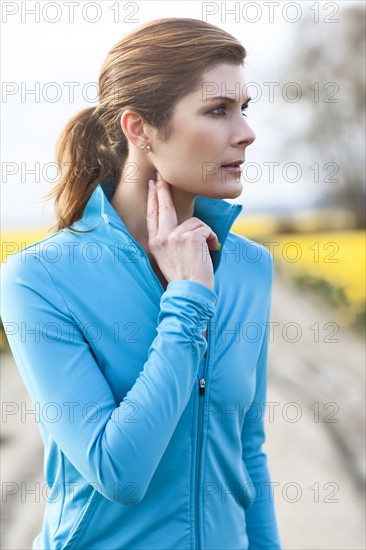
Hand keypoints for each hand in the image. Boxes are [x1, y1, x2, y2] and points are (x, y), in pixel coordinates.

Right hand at [146, 172, 218, 290]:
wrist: (190, 292)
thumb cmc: (184, 278)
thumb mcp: (169, 257)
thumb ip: (170, 239)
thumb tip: (181, 224)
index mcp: (155, 243)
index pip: (152, 216)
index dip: (153, 199)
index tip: (153, 185)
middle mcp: (162, 238)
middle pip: (164, 207)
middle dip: (163, 190)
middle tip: (162, 176)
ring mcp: (174, 236)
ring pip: (195, 222)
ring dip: (204, 234)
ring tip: (205, 250)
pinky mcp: (189, 237)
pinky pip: (205, 228)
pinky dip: (211, 239)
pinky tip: (209, 251)